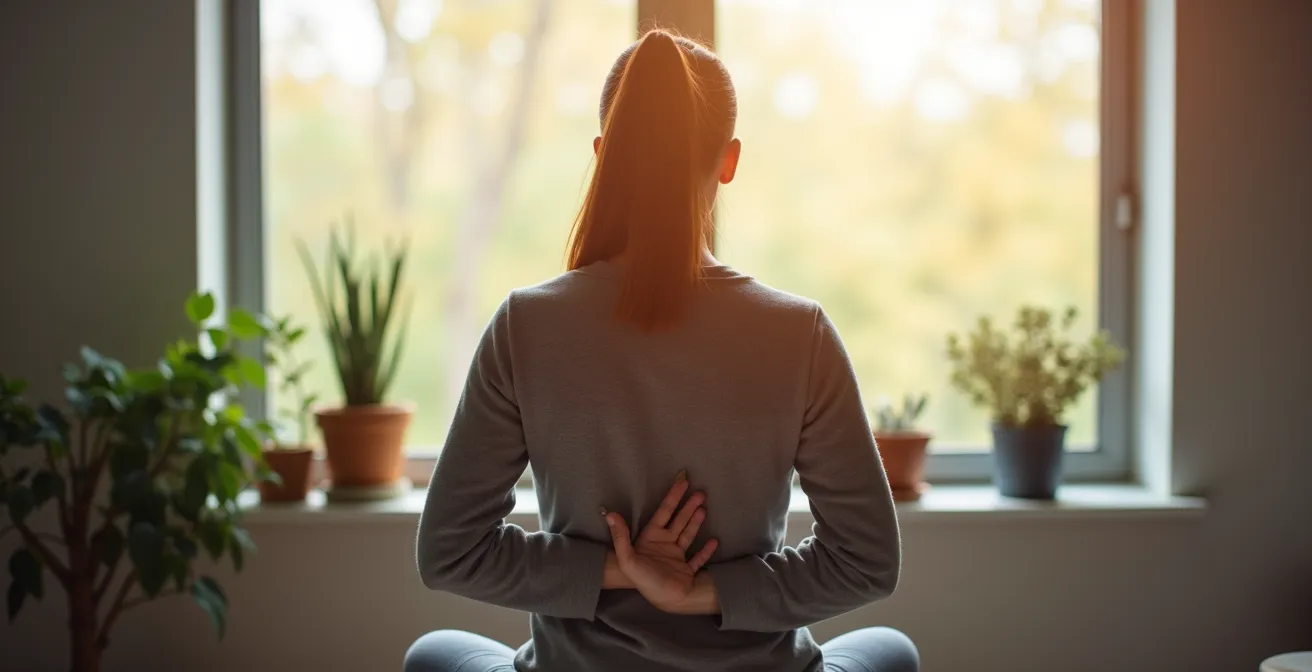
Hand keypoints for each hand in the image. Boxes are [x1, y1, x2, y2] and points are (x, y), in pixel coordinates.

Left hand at [604, 474, 718, 612]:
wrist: (664, 601)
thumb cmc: (645, 580)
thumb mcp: (629, 558)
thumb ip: (621, 536)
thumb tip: (611, 514)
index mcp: (652, 538)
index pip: (664, 512)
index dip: (673, 497)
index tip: (683, 482)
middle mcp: (664, 544)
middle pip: (679, 520)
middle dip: (688, 506)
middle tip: (701, 492)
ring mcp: (676, 557)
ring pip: (688, 534)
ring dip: (695, 522)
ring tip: (704, 508)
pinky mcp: (687, 570)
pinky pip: (698, 558)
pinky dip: (706, 550)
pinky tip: (714, 541)